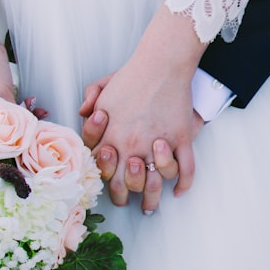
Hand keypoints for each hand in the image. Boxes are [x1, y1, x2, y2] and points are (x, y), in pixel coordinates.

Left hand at [79, 7, 207, 211]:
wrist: (161, 64)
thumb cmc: (131, 75)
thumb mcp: (101, 87)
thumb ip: (89, 101)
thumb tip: (83, 113)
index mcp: (111, 136)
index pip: (104, 172)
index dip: (106, 183)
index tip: (110, 188)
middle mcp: (133, 145)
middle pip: (127, 185)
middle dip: (126, 198)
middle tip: (129, 202)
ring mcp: (159, 144)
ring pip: (156, 183)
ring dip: (154, 198)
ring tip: (152, 206)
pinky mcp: (182, 138)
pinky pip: (186, 169)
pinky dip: (184, 184)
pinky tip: (179, 192)